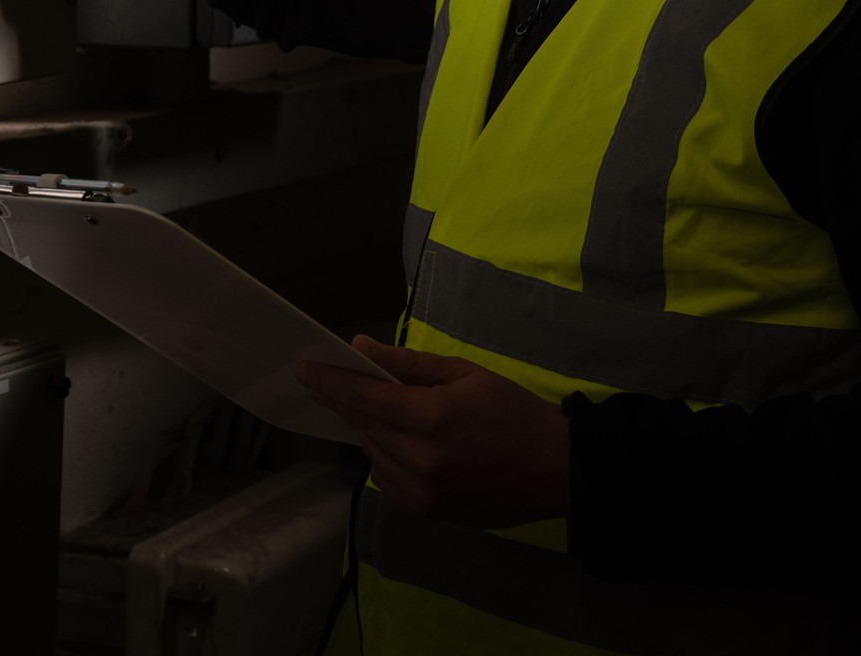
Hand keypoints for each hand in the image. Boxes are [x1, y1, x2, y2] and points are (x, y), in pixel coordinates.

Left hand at [297, 335, 572, 527]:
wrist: (557, 470)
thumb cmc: (513, 412)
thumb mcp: (464, 374)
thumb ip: (408, 365)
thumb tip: (362, 348)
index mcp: (430, 418)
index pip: (364, 396)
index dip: (330, 381)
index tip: (303, 368)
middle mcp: (419, 459)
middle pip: (363, 424)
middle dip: (341, 400)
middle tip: (319, 381)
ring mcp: (422, 492)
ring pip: (373, 452)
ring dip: (364, 428)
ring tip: (362, 406)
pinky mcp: (427, 512)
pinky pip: (387, 479)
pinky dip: (382, 456)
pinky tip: (390, 440)